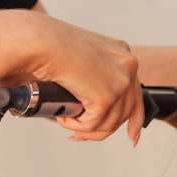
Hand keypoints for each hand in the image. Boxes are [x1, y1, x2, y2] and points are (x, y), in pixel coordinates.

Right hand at [27, 12, 143, 142]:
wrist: (40, 41)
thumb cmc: (49, 44)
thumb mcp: (82, 58)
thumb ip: (95, 76)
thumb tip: (96, 105)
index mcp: (122, 55)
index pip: (136, 93)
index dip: (134, 119)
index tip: (132, 136)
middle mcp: (128, 66)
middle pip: (126, 111)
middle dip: (103, 129)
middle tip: (82, 134)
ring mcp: (120, 82)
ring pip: (109, 122)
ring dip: (86, 128)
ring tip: (66, 119)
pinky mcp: (106, 98)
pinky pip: (93, 124)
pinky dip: (76, 125)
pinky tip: (63, 116)